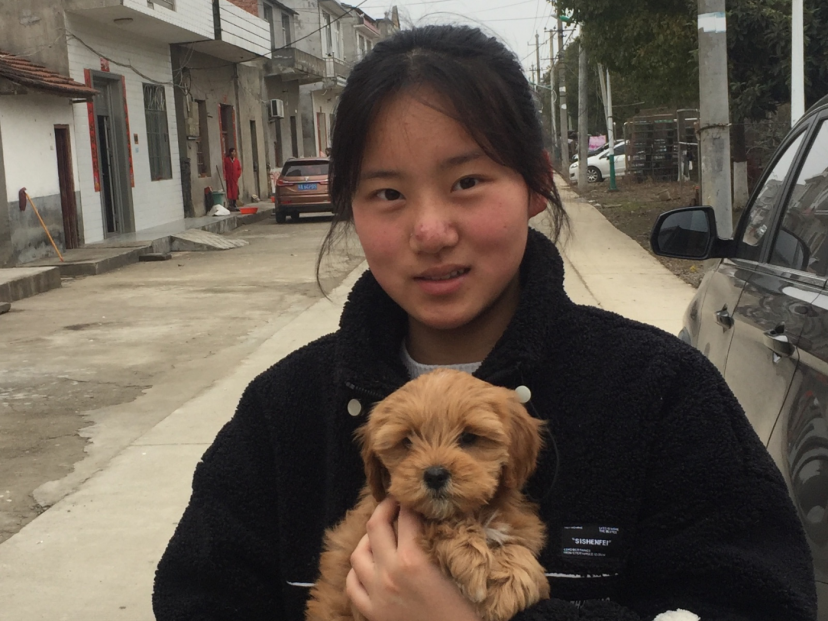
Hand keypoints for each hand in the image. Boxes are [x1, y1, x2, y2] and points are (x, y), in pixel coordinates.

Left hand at [346, 497, 481, 620]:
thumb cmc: (465, 611)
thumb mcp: (460, 570)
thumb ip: (446, 541)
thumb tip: (440, 517)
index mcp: (414, 560)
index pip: (406, 516)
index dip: (411, 501)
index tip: (415, 497)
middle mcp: (390, 573)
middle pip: (375, 526)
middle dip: (385, 507)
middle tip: (395, 502)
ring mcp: (377, 593)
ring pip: (358, 553)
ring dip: (368, 539)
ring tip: (381, 535)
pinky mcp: (371, 612)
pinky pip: (353, 584)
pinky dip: (358, 571)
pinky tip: (370, 567)